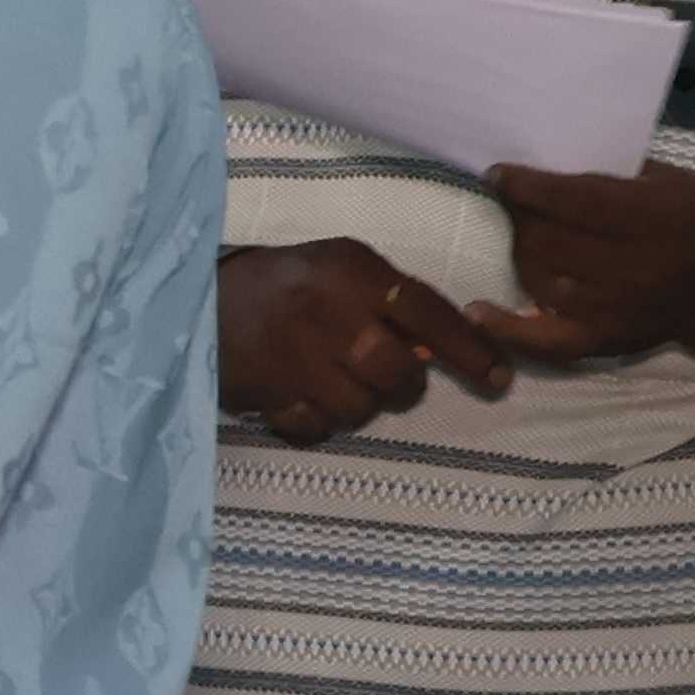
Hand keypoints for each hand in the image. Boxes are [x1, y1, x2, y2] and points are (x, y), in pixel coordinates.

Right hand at [214, 237, 512, 442]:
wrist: (195, 295)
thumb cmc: (284, 281)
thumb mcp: (340, 267)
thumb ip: (390, 300)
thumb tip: (439, 348)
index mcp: (350, 271)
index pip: (428, 312)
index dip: (470, 350)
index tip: (499, 378)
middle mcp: (325, 312)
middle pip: (396, 372)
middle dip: (404, 385)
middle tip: (393, 379)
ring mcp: (292, 356)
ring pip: (359, 408)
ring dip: (358, 403)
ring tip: (337, 383)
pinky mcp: (264, 391)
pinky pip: (315, 426)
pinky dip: (317, 420)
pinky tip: (305, 398)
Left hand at [477, 164, 694, 366]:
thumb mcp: (667, 181)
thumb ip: (612, 173)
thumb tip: (543, 162)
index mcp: (652, 218)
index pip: (573, 199)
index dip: (527, 186)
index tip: (497, 174)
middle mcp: (633, 266)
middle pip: (548, 239)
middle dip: (520, 216)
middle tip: (513, 204)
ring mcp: (616, 308)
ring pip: (539, 280)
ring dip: (520, 254)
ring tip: (521, 237)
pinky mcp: (607, 340)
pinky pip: (548, 341)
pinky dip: (508, 329)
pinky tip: (477, 312)